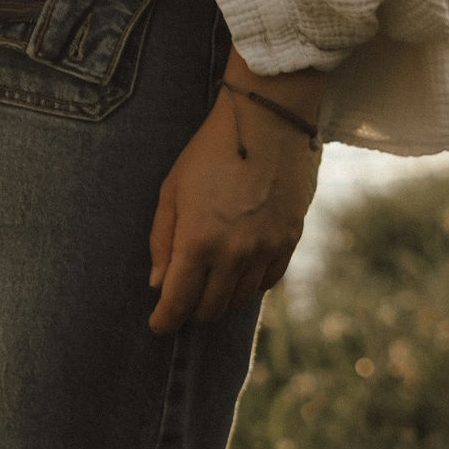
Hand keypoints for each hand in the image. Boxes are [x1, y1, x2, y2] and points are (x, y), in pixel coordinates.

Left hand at [147, 90, 316, 334]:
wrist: (266, 123)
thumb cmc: (208, 153)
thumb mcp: (172, 192)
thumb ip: (162, 242)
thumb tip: (159, 284)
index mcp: (198, 241)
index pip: (179, 301)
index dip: (165, 320)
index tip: (159, 325)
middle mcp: (235, 254)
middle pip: (210, 307)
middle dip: (190, 311)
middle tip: (181, 301)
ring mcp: (266, 249)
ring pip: (239, 299)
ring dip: (219, 299)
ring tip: (208, 284)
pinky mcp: (289, 240)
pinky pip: (267, 281)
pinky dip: (249, 284)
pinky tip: (237, 271)